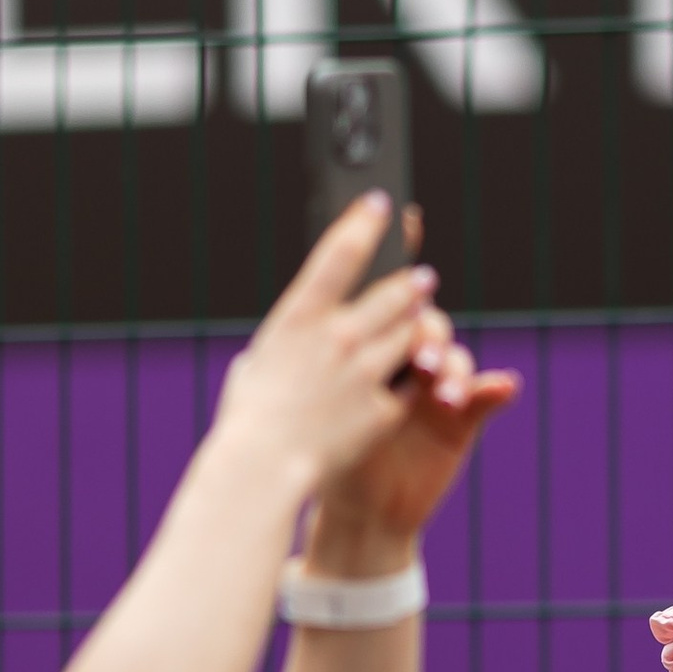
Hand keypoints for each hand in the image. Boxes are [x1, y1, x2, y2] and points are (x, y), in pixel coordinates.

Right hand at [218, 201, 438, 491]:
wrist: (264, 468)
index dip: (365, 222)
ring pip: (410, 332)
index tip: (382, 203)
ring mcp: (366, 371)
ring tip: (424, 313)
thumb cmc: (248, 419)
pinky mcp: (385, 406)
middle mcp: (338, 336)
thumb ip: (282, 347)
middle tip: (421, 276)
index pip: (341, 253)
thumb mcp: (256, 366)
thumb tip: (284, 345)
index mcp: (299, 317)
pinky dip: (410, 377)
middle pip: (392, 292)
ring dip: (419, 321)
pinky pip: (408, 383)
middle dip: (409, 281)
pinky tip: (415, 374)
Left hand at [309, 329, 520, 560]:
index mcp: (368, 358)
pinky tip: (507, 386)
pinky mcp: (464, 417)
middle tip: (425, 366)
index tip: (389, 338)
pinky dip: (496, 388)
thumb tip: (338, 361)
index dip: (398, 324)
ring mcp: (437, 389)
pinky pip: (485, 396)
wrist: (365, 514)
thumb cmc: (338, 464)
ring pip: (457, 362)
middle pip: (430, 331)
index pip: (389, 322)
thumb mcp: (338, 430)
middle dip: (431, 343)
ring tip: (451, 398)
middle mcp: (406, 365)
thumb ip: (350, 396)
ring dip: (457, 373)